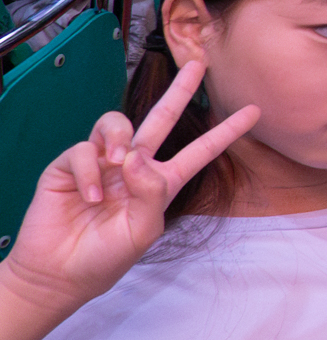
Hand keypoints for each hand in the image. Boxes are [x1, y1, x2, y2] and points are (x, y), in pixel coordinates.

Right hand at [0, 61, 256, 317]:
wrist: (59, 273)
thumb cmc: (104, 258)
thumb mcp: (142, 231)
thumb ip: (150, 193)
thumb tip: (138, 155)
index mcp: (161, 183)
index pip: (200, 152)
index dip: (225, 132)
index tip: (254, 112)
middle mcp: (135, 167)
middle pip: (161, 119)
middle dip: (180, 91)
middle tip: (199, 65)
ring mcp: (102, 164)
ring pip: (117, 124)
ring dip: (120, 139)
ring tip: (117, 165)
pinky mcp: (70, 166)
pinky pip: (83, 149)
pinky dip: (88, 171)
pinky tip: (89, 196)